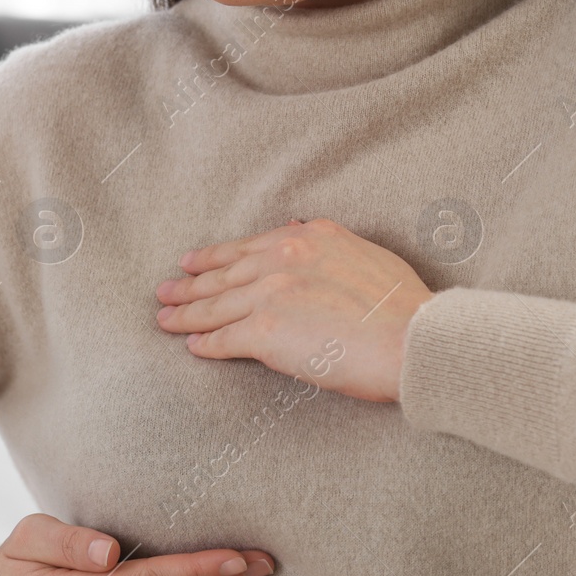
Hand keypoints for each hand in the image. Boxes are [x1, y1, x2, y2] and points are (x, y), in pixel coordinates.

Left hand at [154, 217, 432, 402]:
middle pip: (223, 273)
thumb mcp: (366, 253)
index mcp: (310, 236)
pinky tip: (193, 347)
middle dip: (189, 283)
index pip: (248, 246)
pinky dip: (205, 344)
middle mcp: (283, 257)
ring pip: (215, 305)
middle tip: (165, 290)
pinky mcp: (264, 330)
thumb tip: (302, 227)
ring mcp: (270, 293)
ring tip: (165, 319)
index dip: (216, 256)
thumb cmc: (403, 306)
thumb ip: (330, 243)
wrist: (410, 338)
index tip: (194, 262)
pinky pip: (223, 338)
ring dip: (186, 314)